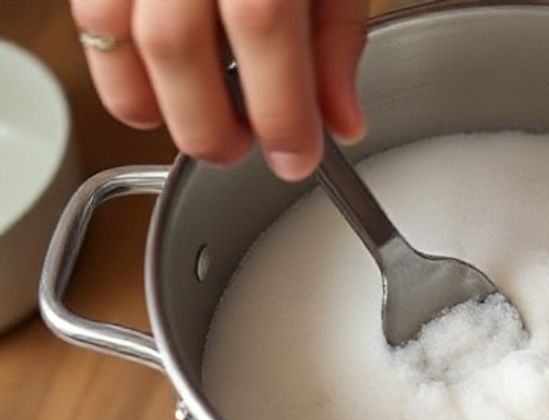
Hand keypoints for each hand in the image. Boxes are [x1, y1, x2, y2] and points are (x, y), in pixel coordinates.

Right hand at [71, 0, 367, 180]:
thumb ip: (338, 41)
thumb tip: (341, 123)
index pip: (263, 25)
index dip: (280, 108)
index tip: (299, 158)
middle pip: (174, 42)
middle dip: (210, 124)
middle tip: (243, 149)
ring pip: (113, 31)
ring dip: (154, 103)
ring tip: (203, 121)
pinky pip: (90, 14)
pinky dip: (120, 66)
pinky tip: (161, 83)